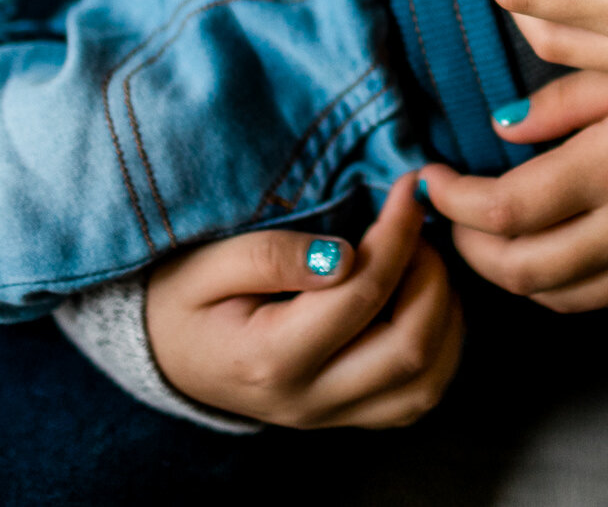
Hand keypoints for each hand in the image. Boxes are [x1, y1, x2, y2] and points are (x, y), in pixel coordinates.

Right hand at [146, 175, 465, 429]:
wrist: (163, 354)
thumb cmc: (182, 298)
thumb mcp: (206, 264)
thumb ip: (270, 257)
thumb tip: (347, 255)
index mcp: (269, 359)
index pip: (360, 295)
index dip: (397, 235)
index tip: (408, 189)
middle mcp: (308, 400)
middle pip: (409, 349)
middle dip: (432, 276)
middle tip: (418, 228)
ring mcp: (331, 417)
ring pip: (425, 383)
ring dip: (444, 316)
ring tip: (424, 263)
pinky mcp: (347, 418)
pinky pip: (416, 397)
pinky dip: (440, 347)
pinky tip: (425, 301)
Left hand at [419, 72, 607, 311]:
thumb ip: (567, 100)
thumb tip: (500, 127)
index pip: (502, 210)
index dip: (451, 203)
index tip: (429, 179)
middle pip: (521, 271)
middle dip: (470, 248)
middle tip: (452, 214)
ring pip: (562, 298)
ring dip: (514, 275)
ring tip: (495, 234)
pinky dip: (572, 289)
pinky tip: (564, 250)